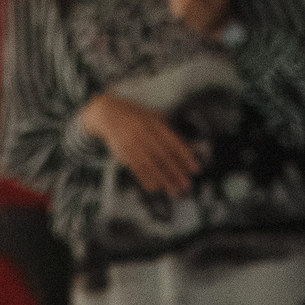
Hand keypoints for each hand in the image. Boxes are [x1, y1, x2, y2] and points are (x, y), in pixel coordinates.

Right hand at [80, 91, 198, 197]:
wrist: (109, 114)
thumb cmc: (137, 117)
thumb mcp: (156, 118)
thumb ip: (171, 131)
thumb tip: (188, 146)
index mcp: (155, 124)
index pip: (173, 142)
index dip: (186, 156)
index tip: (195, 168)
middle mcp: (144, 133)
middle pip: (163, 156)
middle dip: (176, 172)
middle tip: (186, 185)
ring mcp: (132, 144)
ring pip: (150, 165)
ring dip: (163, 180)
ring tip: (174, 190)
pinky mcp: (123, 153)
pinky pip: (136, 169)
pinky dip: (146, 179)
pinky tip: (155, 187)